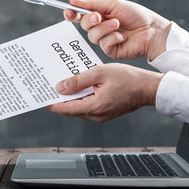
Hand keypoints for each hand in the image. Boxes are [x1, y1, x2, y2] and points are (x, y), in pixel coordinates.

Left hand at [47, 63, 162, 121]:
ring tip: (58, 84)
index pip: (65, 109)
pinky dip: (79, 97)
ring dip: (69, 97)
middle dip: (58, 99)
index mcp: (94, 107)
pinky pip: (87, 106)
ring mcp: (101, 115)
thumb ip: (78, 80)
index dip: (51, 103)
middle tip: (46, 88)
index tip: (39, 97)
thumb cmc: (129, 78)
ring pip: (78, 108)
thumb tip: (60, 87)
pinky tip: (76, 86)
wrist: (149, 88)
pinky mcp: (105, 111)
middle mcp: (96, 115)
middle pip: (70, 109)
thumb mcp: (100, 73)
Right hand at [64, 0, 170, 59]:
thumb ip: (92, 4)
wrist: (152, 30)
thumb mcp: (113, 4)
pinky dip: (113, 38)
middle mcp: (100, 28)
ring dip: (105, 28)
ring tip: (118, 24)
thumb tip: (73, 1)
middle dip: (90, 20)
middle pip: (83, 25)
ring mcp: (104, 40)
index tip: (68, 12)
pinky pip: (103, 45)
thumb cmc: (136, 15)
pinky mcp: (110, 51)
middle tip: (99, 16)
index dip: (72, 14)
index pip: (80, 15)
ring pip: (92, 35)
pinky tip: (123, 37)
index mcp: (100, 15)